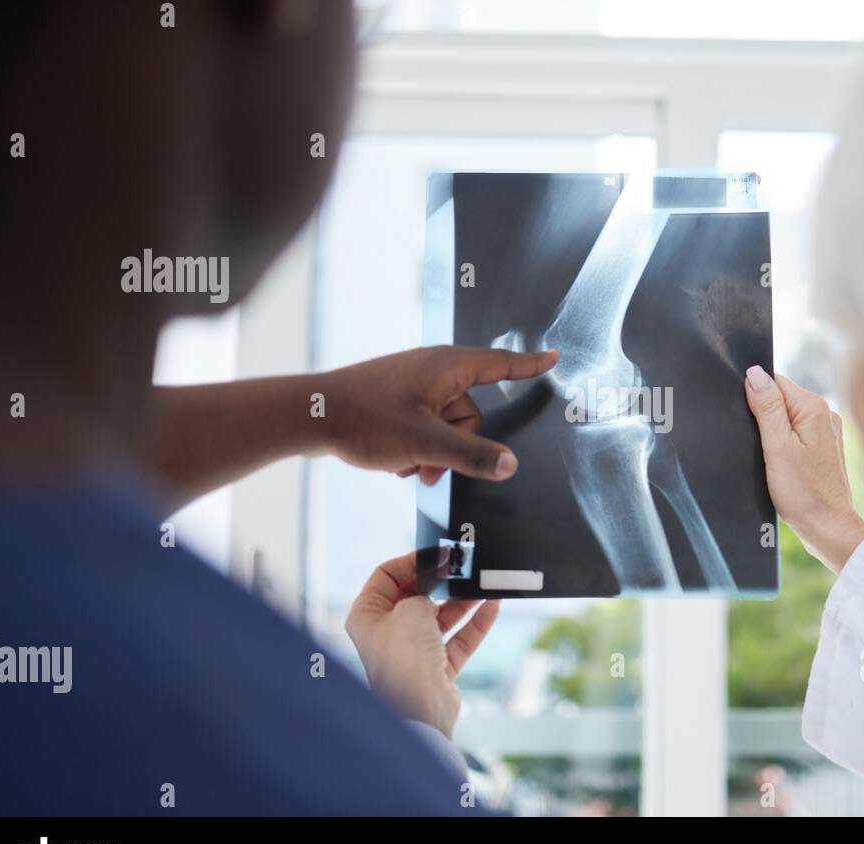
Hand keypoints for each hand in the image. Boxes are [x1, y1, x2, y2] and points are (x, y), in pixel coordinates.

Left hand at [321, 345, 558, 484]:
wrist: (310, 416)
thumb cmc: (365, 420)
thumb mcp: (425, 443)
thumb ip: (472, 455)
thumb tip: (510, 465)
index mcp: (447, 367)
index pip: (501, 365)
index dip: (529, 365)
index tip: (553, 358)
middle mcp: (434, 371)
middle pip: (471, 414)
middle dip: (456, 445)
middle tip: (426, 463)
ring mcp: (414, 386)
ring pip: (446, 427)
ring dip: (432, 452)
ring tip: (405, 464)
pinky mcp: (397, 401)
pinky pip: (425, 428)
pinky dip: (415, 447)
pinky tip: (394, 459)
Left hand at [345, 550, 499, 738]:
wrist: (421, 707)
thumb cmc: (404, 658)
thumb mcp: (411, 607)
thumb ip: (424, 588)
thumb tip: (437, 577)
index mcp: (367, 615)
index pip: (386, 576)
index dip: (411, 561)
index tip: (436, 554)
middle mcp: (387, 632)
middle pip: (416, 595)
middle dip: (440, 581)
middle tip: (461, 567)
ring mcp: (412, 651)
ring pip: (440, 617)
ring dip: (462, 601)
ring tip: (482, 584)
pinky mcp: (436, 668)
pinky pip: (458, 639)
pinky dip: (475, 623)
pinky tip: (491, 605)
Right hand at [744, 365, 863, 571]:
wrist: (828, 527)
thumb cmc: (803, 493)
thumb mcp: (777, 447)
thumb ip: (766, 407)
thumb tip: (754, 373)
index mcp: (814, 408)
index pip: (774, 382)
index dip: (755, 398)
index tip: (751, 424)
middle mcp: (825, 414)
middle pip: (781, 398)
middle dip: (763, 416)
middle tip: (763, 447)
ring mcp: (827, 431)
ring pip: (787, 417)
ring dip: (773, 432)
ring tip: (774, 458)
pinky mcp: (824, 447)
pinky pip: (796, 433)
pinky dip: (784, 443)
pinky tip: (783, 464)